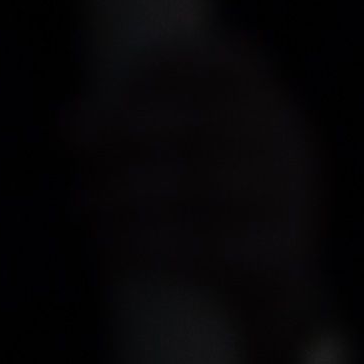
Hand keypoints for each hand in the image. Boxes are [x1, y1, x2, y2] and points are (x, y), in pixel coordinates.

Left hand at [68, 38, 325, 363]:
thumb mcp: (198, 161)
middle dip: (129, 129)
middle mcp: (290, 152)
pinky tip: (109, 251)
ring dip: (129, 194)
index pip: (241, 67)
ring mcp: (293, 206)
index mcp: (272, 114)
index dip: (184, 62)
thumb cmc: (214, 219)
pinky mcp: (280, 262)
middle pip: (208, 125)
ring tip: (83, 205)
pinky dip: (148, 249)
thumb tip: (73, 126)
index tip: (126, 80)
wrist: (276, 300)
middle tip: (71, 144)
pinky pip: (209, 251)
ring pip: (204, 187)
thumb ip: (150, 132)